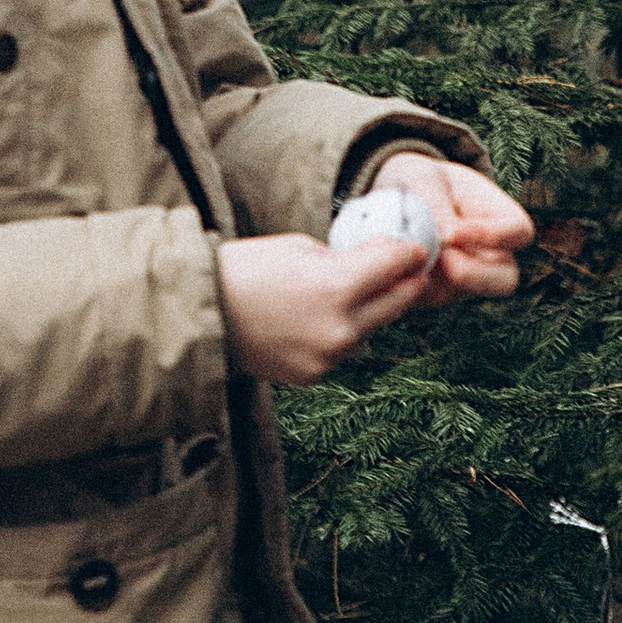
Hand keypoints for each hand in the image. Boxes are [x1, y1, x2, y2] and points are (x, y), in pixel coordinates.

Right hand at [218, 231, 434, 383]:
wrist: (202, 314)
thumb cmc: (247, 270)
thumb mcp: (302, 247)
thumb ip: (348, 258)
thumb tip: (381, 260)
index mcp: (338, 287)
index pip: (398, 264)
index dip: (412, 252)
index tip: (419, 248)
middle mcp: (342, 328)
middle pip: (399, 302)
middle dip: (406, 282)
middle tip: (410, 269)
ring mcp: (329, 356)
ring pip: (372, 328)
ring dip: (370, 310)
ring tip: (349, 292)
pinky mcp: (314, 375)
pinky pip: (343, 349)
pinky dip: (340, 333)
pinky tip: (316, 319)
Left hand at [369, 153, 534, 307]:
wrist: (396, 196)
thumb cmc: (422, 181)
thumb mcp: (425, 180)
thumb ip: (436, 204)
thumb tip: (441, 238)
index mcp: (502, 218)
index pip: (518, 233)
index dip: (493, 236)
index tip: (451, 232)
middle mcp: (490, 255)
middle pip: (505, 280)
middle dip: (474, 276)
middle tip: (441, 259)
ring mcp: (464, 278)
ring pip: (463, 294)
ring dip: (437, 283)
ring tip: (409, 259)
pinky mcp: (433, 292)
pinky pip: (426, 298)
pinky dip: (408, 284)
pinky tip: (389, 266)